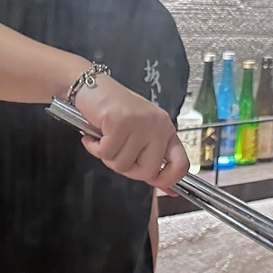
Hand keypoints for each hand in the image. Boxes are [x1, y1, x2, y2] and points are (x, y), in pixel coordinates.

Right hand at [73, 75, 188, 189]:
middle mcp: (158, 126)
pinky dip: (94, 147)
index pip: (180, 163)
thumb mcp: (139, 134)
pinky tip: (93, 135)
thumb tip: (164, 187)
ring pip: (122, 165)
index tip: (155, 183)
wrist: (91, 85)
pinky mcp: (121, 121)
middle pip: (147, 171)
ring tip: (103, 138)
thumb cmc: (113, 111)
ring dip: (106, 156)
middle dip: (126, 168)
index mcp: (166, 130)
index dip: (168, 180)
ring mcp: (140, 123)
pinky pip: (106, 152)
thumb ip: (150, 157)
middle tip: (115, 152)